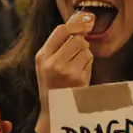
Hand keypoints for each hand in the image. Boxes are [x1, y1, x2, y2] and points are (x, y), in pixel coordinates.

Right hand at [33, 12, 94, 132]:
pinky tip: (79, 74)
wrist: (54, 109)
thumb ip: (56, 44)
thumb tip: (79, 23)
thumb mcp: (45, 62)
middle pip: (77, 39)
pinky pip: (90, 61)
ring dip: (85, 54)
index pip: (61, 30)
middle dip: (81, 43)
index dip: (74, 25)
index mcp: (42, 56)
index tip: (82, 25)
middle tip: (76, 51)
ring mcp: (67, 71)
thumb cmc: (51, 82)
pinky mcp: (79, 79)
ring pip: (86, 49)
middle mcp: (53, 63)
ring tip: (76, 65)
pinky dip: (88, 64)